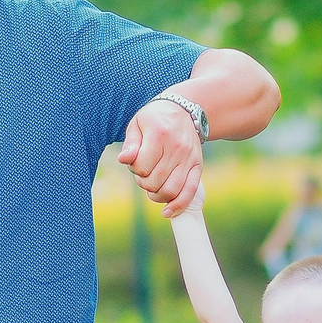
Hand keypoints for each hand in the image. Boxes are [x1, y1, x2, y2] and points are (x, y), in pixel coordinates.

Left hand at [119, 97, 203, 214]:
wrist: (185, 110)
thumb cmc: (155, 119)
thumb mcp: (137, 124)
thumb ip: (130, 144)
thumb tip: (123, 159)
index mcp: (160, 134)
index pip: (142, 166)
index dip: (135, 169)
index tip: (136, 163)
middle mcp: (177, 147)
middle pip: (155, 181)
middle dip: (144, 183)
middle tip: (143, 174)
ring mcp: (189, 158)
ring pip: (171, 190)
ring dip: (156, 195)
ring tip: (152, 188)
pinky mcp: (198, 166)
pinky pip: (190, 191)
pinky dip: (178, 205)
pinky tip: (168, 212)